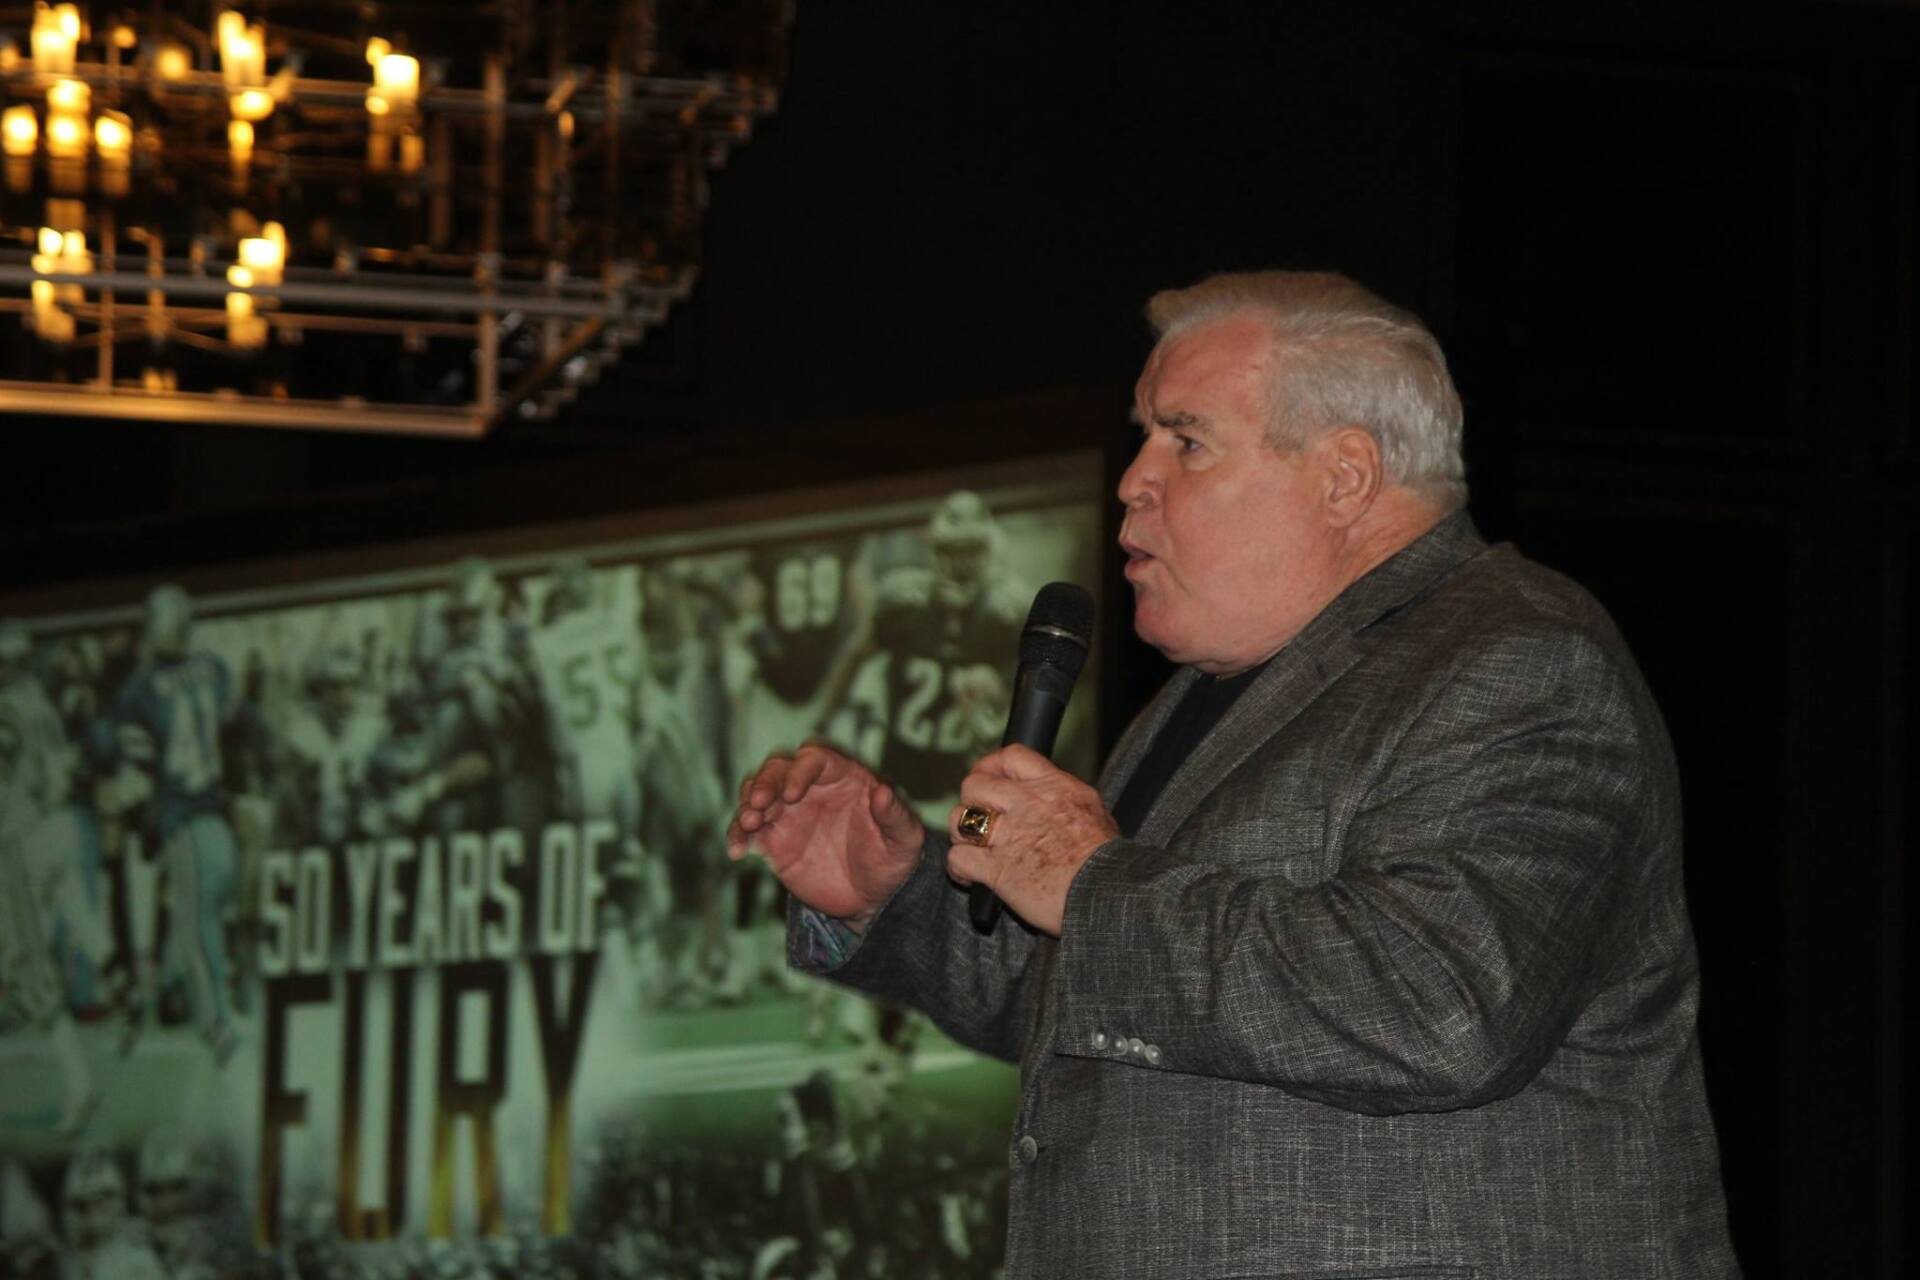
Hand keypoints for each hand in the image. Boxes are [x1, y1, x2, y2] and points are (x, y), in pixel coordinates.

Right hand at [727, 744, 924, 928]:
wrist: (872, 897)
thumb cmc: (892, 859)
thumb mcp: (904, 840)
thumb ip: (895, 815)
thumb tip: (884, 791)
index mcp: (842, 777)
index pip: (813, 758)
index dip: (799, 770)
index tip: (792, 794)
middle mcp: (810, 789)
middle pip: (777, 770)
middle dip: (764, 783)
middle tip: (757, 804)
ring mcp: (788, 814)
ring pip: (757, 795)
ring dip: (746, 805)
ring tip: (748, 825)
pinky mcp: (773, 841)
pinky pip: (747, 832)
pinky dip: (737, 836)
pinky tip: (737, 851)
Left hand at [946, 745, 1118, 936]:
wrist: (1108, 893)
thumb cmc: (1109, 861)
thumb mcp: (1095, 813)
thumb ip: (1068, 800)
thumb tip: (1059, 800)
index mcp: (1053, 786)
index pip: (1011, 756)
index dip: (993, 766)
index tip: (991, 779)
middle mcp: (1026, 804)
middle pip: (974, 783)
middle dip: (971, 801)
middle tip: (979, 818)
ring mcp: (1009, 836)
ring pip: (959, 819)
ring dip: (961, 834)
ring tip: (972, 848)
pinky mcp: (996, 870)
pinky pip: (958, 859)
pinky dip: (958, 870)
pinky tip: (969, 878)